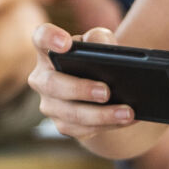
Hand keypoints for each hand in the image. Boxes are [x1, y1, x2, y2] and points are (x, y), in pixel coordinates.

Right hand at [26, 24, 135, 141]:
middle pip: (53, 84)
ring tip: (127, 112)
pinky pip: (83, 129)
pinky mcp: (63, 125)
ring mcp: (50, 105)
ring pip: (71, 113)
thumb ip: (99, 39)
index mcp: (49, 51)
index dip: (49, 39)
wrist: (100, 88)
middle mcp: (42, 79)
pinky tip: (128, 119)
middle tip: (105, 91)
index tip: (66, 43)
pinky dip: (108, 125)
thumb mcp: (99, 44)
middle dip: (80, 89)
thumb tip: (102, 47)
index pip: (41, 38)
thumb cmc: (96, 59)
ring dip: (101, 115)